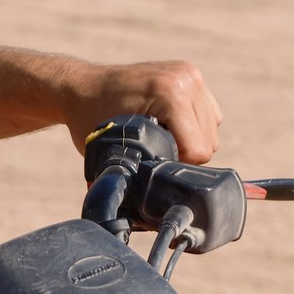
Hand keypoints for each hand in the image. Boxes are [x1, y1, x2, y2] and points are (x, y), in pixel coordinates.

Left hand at [68, 61, 222, 167]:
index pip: (199, 150)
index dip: (176, 165)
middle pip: (210, 141)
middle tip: (153, 151)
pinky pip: (209, 113)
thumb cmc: (90, 120)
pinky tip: (170, 127)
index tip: (150, 162)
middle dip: (185, 154)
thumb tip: (144, 220)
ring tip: (161, 138)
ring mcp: (189, 73)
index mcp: (170, 93)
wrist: (81, 87)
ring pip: (212, 128)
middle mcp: (185, 78)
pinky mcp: (190, 74)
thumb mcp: (110, 149)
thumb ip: (134, 177)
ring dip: (191, 140)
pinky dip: (194, 125)